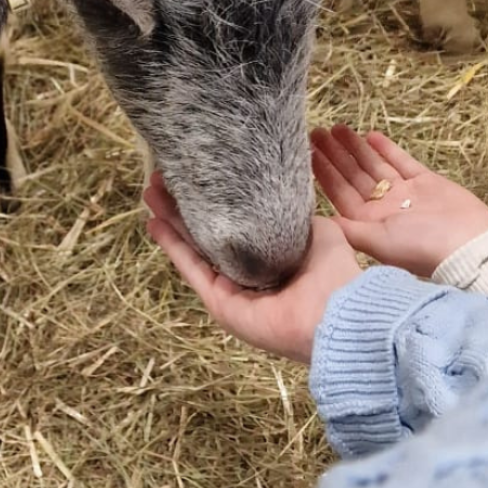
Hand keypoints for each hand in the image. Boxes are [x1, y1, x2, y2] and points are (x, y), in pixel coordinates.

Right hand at [144, 174, 359, 362]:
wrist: (337, 310)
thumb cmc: (334, 271)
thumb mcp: (318, 230)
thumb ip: (296, 214)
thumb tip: (280, 193)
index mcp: (273, 262)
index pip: (235, 228)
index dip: (215, 202)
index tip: (198, 177)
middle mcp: (249, 278)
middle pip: (207, 237)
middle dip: (183, 208)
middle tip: (162, 180)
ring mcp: (232, 292)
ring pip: (194, 250)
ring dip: (171, 222)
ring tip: (150, 193)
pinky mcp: (221, 305)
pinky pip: (193, 270)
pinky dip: (172, 247)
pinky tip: (154, 223)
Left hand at [311, 125, 487, 278]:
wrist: (469, 244)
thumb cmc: (422, 247)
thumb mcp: (378, 241)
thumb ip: (349, 229)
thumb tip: (317, 223)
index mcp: (370, 224)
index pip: (340, 193)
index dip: (323, 172)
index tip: (307, 152)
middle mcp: (385, 209)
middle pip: (354, 176)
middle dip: (336, 155)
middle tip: (317, 132)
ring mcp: (406, 195)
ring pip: (374, 166)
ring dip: (356, 148)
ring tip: (337, 128)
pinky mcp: (427, 182)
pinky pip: (402, 162)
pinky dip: (387, 150)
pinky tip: (371, 135)